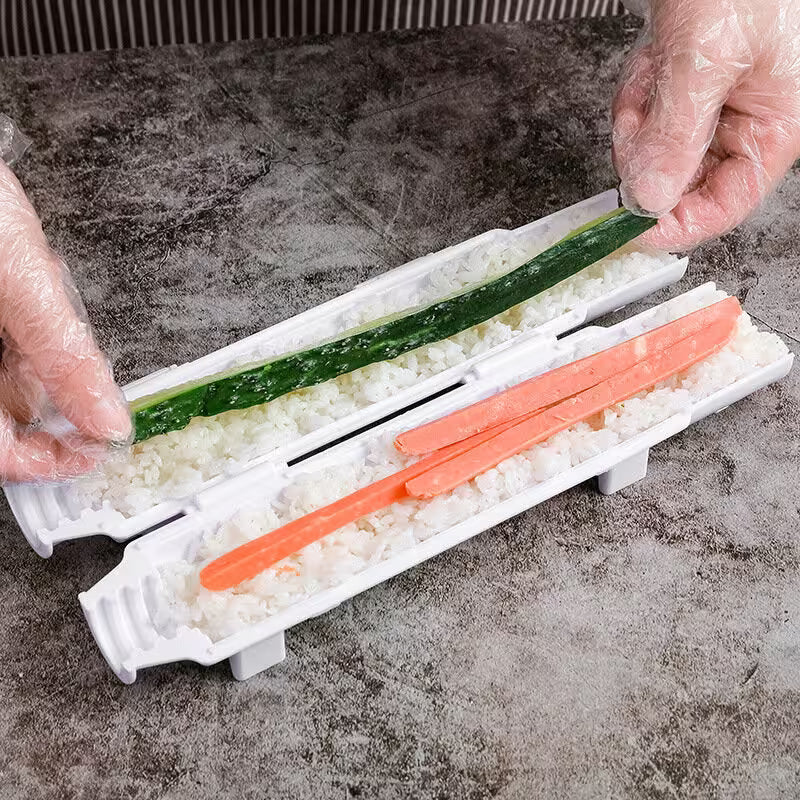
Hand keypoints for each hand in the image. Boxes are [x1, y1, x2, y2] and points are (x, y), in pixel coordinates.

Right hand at [0, 158, 130, 481]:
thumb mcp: (20, 283)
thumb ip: (64, 356)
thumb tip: (107, 420)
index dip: (49, 459)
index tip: (97, 448)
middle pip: (5, 413)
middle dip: (52, 396)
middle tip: (90, 377)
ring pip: (9, 376)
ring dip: (42, 356)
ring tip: (44, 295)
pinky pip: (7, 340)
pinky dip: (28, 326)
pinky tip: (34, 286)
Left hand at [613, 0, 799, 249]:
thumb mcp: (704, 62)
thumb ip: (675, 137)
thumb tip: (650, 199)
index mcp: (775, 126)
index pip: (725, 205)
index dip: (676, 225)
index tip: (631, 231)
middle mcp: (748, 122)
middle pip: (680, 179)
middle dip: (648, 153)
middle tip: (641, 117)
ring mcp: (715, 106)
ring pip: (656, 150)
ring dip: (640, 118)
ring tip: (656, 70)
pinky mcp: (688, 89)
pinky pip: (648, 117)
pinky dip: (637, 96)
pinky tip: (651, 62)